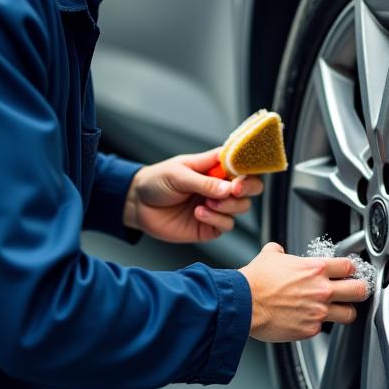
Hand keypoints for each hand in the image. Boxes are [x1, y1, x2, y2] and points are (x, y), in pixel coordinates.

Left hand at [123, 148, 263, 242]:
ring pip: (242, 207)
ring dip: (229, 206)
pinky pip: (226, 225)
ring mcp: (217, 206)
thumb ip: (204, 182)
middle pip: (251, 186)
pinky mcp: (210, 225)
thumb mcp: (178, 175)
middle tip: (234, 190)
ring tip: (208, 203)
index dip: (248, 167)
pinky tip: (199, 214)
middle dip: (247, 188)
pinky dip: (216, 219)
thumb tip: (229, 188)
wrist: (137, 205)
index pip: (242, 163)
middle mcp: (220, 185)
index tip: (241, 175)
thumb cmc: (157, 181)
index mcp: (214, 166)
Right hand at [239, 242, 367, 341]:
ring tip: (339, 309)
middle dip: (360, 289)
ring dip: (345, 311)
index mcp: (315, 269)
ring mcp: (318, 312)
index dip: (351, 268)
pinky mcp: (309, 330)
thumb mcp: (270, 255)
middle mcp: (321, 290)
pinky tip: (309, 319)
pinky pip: (323, 328)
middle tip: (356, 290)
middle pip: (359, 290)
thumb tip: (278, 250)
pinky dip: (318, 324)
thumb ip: (280, 251)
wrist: (244, 302)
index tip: (350, 271)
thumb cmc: (256, 280)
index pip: (349, 266)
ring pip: (349, 314)